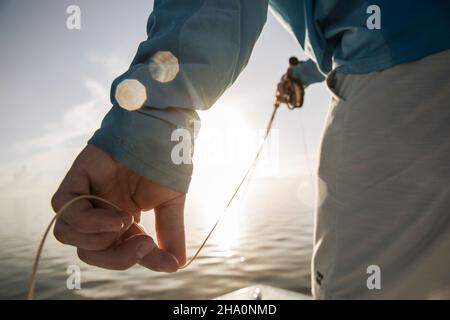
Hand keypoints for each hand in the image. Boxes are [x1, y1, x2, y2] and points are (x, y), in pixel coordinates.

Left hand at [51, 145, 185, 271]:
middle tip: (146, 242)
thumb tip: (178, 263)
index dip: (140, 261)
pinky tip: (117, 217)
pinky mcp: (77, 178)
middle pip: (89, 251)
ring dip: (100, 239)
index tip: (168, 263)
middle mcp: (99, 211)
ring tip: (126, 222)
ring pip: (69, 236)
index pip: (119, 252)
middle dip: (118, 257)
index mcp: (119, 219)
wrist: (162, 131)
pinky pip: (64, 209)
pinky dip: (89, 222)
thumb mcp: (171, 204)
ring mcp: (86, 195)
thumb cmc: (166, 162)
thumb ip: (171, 232)